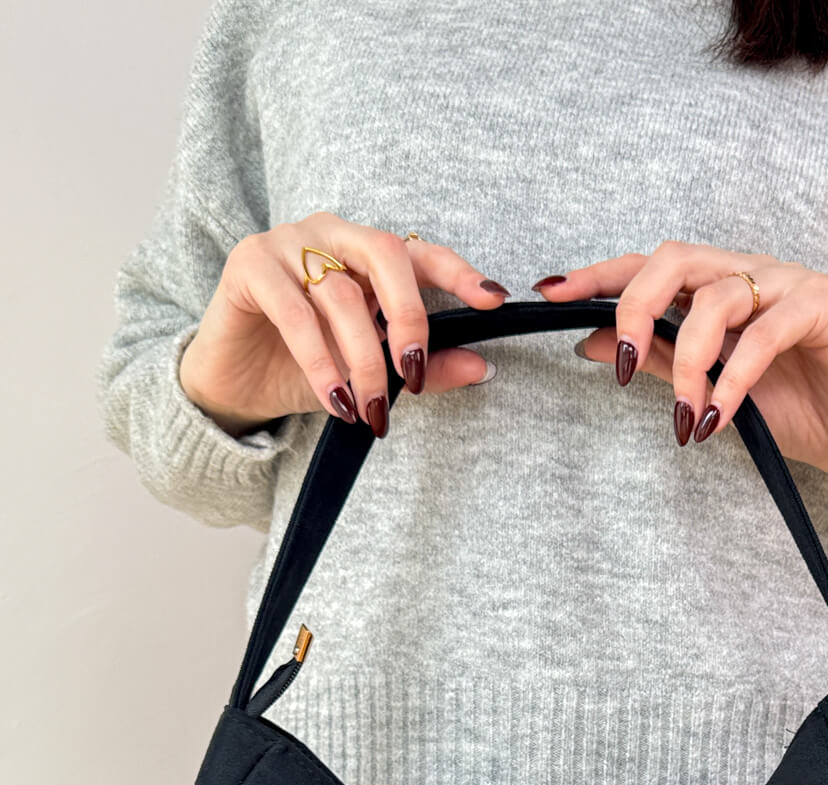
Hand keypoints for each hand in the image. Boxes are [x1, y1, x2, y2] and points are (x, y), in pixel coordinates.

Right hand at [178, 212, 509, 439]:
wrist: (236, 385)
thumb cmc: (305, 369)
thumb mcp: (372, 373)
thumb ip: (424, 368)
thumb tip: (482, 367)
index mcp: (365, 253)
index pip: (420, 252)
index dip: (458, 271)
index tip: (494, 300)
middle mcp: (330, 235)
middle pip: (385, 255)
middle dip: (408, 317)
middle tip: (413, 372)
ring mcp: (288, 243)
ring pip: (342, 294)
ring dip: (363, 359)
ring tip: (372, 408)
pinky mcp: (250, 265)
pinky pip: (296, 313)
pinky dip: (321, 361)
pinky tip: (336, 399)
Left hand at [533, 242, 827, 568]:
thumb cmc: (792, 410)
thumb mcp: (708, 389)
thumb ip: (657, 360)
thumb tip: (592, 342)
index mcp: (720, 284)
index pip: (652, 266)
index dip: (600, 275)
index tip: (551, 294)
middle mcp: (751, 272)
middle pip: (675, 260)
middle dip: (634, 308)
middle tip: (619, 366)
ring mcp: (788, 283)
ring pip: (715, 298)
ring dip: (687, 363)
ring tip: (685, 415)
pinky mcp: (822, 307)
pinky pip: (762, 334)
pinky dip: (733, 379)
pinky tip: (718, 418)